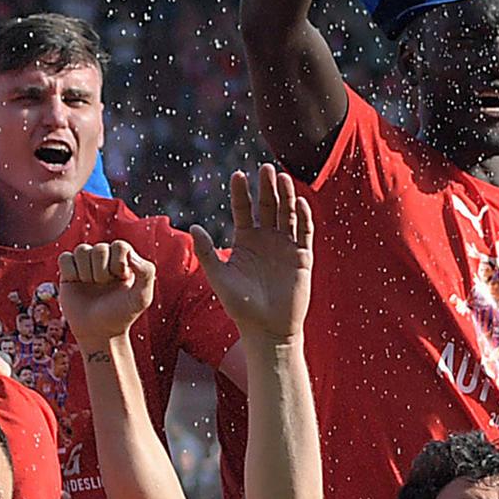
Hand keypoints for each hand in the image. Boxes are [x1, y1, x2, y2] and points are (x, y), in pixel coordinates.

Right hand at [55, 239, 159, 353]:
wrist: (98, 332)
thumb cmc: (122, 315)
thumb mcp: (142, 297)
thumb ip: (147, 272)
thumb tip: (130, 254)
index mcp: (123, 260)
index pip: (119, 246)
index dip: (118, 263)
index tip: (120, 280)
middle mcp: (105, 259)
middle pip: (99, 248)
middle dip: (101, 271)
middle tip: (103, 287)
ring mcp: (86, 264)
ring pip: (81, 250)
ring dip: (86, 272)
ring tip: (91, 286)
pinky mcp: (69, 272)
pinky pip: (65, 258)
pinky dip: (70, 271)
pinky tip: (77, 283)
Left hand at [193, 166, 314, 342]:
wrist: (267, 330)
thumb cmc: (240, 307)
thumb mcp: (219, 277)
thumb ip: (207, 252)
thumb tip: (193, 226)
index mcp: (246, 240)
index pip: (244, 209)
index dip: (241, 192)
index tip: (237, 175)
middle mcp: (266, 239)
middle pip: (268, 205)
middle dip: (267, 187)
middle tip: (265, 168)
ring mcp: (285, 246)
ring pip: (287, 214)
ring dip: (285, 196)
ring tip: (281, 178)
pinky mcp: (302, 257)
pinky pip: (304, 232)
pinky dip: (302, 216)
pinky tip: (298, 202)